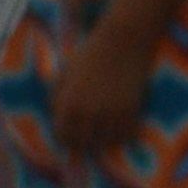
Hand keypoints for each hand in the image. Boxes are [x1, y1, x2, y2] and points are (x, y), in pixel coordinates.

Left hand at [52, 15, 159, 164]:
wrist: (124, 42)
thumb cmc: (90, 54)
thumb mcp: (65, 72)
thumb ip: (57, 95)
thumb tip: (55, 115)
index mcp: (68, 102)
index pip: (63, 135)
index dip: (64, 140)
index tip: (68, 139)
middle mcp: (89, 112)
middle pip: (84, 143)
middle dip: (82, 145)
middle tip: (84, 143)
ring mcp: (112, 112)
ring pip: (106, 143)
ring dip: (102, 144)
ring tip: (101, 141)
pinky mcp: (132, 110)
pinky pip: (126, 134)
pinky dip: (122, 138)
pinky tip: (119, 134)